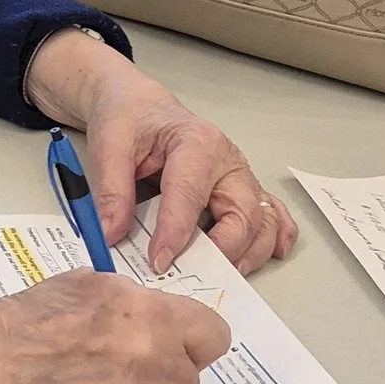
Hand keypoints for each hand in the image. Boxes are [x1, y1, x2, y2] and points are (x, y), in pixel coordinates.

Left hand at [23, 33, 298, 277]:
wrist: (142, 106)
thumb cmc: (130, 120)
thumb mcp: (110, 144)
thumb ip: (111, 190)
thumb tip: (111, 235)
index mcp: (197, 143)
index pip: (190, 195)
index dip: (175, 232)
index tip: (158, 262)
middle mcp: (228, 161)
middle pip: (242, 212)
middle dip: (223, 250)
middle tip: (195, 276)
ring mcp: (239, 177)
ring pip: (262, 220)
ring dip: (250, 252)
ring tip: (225, 277)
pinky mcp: (242, 190)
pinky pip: (270, 215)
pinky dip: (274, 237)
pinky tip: (270, 255)